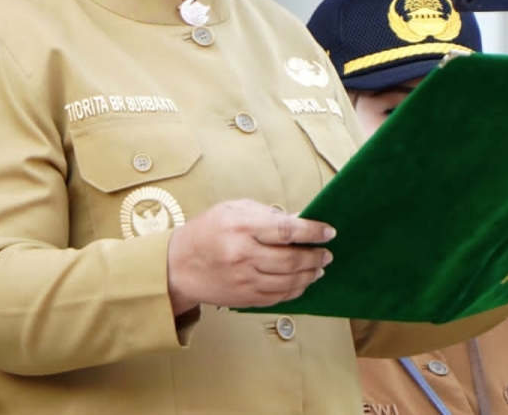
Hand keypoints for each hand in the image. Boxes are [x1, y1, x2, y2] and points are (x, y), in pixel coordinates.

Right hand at [166, 199, 334, 313]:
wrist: (178, 265)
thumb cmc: (207, 231)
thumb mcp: (233, 209)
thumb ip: (267, 214)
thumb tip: (300, 219)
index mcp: (241, 227)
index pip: (286, 230)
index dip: (312, 232)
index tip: (329, 232)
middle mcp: (243, 255)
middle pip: (291, 260)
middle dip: (315, 257)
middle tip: (327, 254)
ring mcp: (244, 280)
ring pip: (288, 281)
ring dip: (310, 275)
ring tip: (319, 268)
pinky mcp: (244, 298)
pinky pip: (278, 297)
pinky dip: (295, 290)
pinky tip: (303, 282)